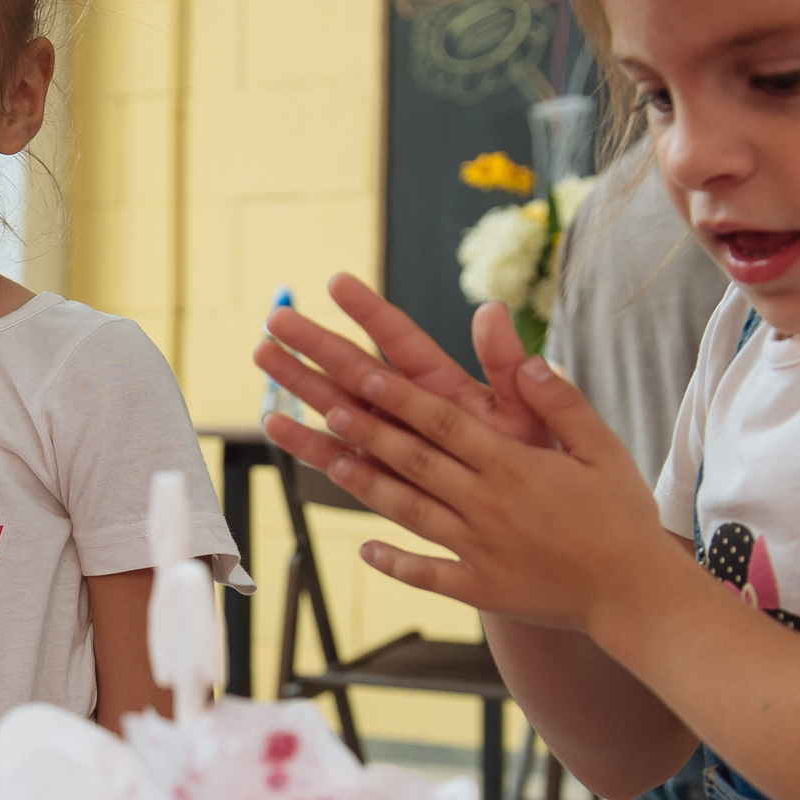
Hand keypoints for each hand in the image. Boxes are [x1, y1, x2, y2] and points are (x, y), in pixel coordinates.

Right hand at [255, 273, 549, 453]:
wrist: (537, 516)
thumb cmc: (534, 456)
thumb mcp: (529, 409)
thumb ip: (508, 364)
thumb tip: (493, 311)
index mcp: (444, 384)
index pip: (400, 339)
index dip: (369, 311)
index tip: (337, 282)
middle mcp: (409, 406)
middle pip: (354, 367)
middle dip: (315, 342)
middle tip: (276, 316)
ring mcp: (390, 439)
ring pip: (335, 405)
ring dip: (298, 383)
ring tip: (262, 355)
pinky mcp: (381, 476)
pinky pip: (337, 458)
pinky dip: (308, 444)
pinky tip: (274, 425)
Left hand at [304, 352, 679, 632]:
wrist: (636, 595)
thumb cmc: (622, 517)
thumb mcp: (603, 450)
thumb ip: (562, 404)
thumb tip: (532, 360)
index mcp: (515, 466)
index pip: (445, 424)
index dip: (400, 399)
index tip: (362, 374)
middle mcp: (488, 505)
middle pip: (415, 461)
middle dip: (367, 431)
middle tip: (323, 403)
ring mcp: (479, 550)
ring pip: (410, 512)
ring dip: (366, 484)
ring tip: (330, 459)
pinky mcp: (481, 589)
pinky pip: (428, 574)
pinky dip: (395, 562)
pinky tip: (365, 549)